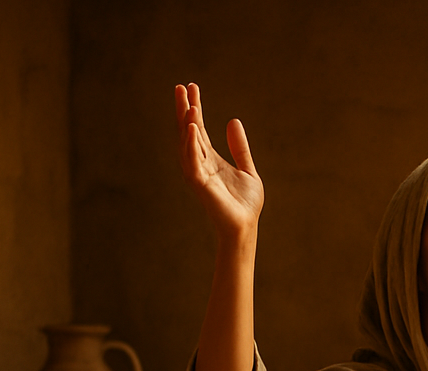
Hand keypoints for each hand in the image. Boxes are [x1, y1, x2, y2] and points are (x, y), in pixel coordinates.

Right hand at [175, 82, 263, 238]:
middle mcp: (200, 163)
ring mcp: (198, 173)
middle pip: (189, 131)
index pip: (199, 128)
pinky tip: (193, 128)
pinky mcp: (200, 184)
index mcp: (210, 159)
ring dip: (188, 123)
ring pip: (188, 143)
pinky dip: (191, 144)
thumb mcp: (247, 168)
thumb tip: (233, 120)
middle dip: (185, 109)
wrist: (246, 226)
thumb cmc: (245, 203)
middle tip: (181, 86)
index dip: (195, 108)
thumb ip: (240, 147)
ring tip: (190, 105)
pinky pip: (192, 161)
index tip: (192, 87)